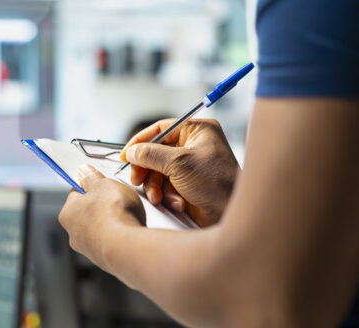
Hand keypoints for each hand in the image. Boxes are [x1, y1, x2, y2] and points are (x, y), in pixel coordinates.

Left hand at [58, 164, 143, 268]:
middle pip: (89, 213)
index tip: (100, 182)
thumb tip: (84, 171)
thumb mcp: (103, 184)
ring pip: (102, 229)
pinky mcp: (107, 260)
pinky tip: (131, 230)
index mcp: (67, 214)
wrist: (128, 247)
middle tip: (117, 198)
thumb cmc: (113, 215)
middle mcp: (74, 235)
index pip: (76, 194)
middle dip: (103, 205)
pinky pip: (114, 243)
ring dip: (113, 221)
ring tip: (128, 215)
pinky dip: (122, 236)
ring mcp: (91, 250)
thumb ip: (92, 177)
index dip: (90, 185)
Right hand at [121, 119, 239, 226]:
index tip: (126, 155)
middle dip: (147, 169)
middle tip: (137, 180)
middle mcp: (193, 146)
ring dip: (156, 186)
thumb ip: (151, 155)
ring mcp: (190, 166)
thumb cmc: (217, 183)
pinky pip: (166, 186)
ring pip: (158, 172)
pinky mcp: (187, 185)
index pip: (161, 129)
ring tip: (159, 197)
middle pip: (156, 152)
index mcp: (197, 131)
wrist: (231, 214)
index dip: (141, 141)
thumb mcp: (180, 163)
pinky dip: (167, 195)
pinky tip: (177, 203)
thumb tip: (132, 151)